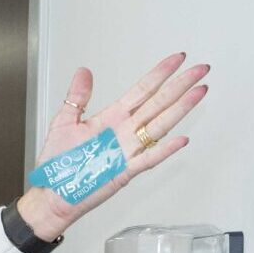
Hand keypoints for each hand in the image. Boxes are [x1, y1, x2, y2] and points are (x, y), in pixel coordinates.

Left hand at [15, 53, 208, 240]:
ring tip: (199, 92)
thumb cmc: (58, 163)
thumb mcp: (64, 122)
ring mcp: (128, 150)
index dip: (160, 74)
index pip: (143, 90)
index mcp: (112, 117)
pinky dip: (164, 151)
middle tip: (200, 69)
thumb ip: (77, 97)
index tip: (178, 58)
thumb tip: (83, 71)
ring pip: (160, 125)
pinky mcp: (125, 171)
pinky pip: (149, 159)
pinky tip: (181, 139)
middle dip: (180, 85)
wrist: (52, 194)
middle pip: (159, 103)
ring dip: (181, 109)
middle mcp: (125, 131)